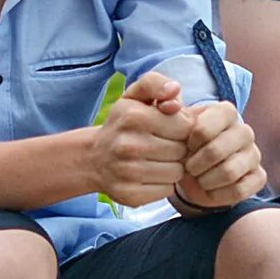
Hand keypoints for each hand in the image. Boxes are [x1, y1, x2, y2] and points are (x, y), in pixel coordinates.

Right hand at [90, 72, 191, 206]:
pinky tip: (151, 175)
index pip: (185, 126)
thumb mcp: (135, 95)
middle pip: (182, 150)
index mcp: (133, 116)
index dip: (182, 127)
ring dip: (173, 167)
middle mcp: (128, 145)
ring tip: (158, 160)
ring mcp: (127, 172)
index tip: (170, 128)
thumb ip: (156, 84)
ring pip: (177, 172)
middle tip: (163, 144)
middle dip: (178, 147)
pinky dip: (164, 184)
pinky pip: (167, 190)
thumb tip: (175, 90)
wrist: (95, 157)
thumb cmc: (124, 123)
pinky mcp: (130, 194)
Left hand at [177, 101, 266, 209]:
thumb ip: (165, 107)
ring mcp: (254, 154)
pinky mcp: (259, 176)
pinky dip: (219, 195)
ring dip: (206, 181)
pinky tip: (211, 190)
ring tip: (199, 179)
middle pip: (216, 151)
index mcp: (226, 112)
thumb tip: (168, 104)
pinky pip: (240, 190)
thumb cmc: (185, 144)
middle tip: (188, 168)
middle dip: (195, 165)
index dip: (189, 144)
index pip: (204, 129)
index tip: (185, 147)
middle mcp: (245, 131)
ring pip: (229, 172)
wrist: (196, 171)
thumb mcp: (173, 124)